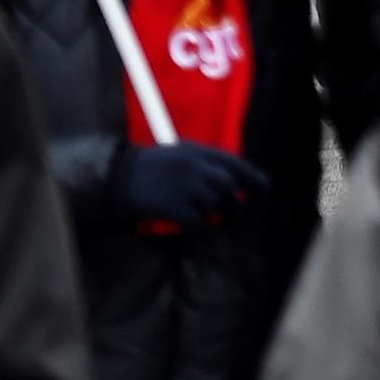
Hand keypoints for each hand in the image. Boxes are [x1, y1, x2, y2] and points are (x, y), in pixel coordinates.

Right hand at [114, 141, 263, 226]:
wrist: (115, 178)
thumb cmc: (148, 167)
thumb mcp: (179, 154)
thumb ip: (204, 163)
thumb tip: (231, 181)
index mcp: (197, 151)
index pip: (234, 164)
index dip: (253, 178)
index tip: (264, 190)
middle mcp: (194, 167)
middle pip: (228, 186)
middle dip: (236, 202)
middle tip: (235, 215)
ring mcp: (184, 187)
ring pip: (214, 204)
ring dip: (215, 216)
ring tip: (208, 220)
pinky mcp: (173, 207)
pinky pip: (197, 221)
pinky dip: (197, 227)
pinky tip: (188, 228)